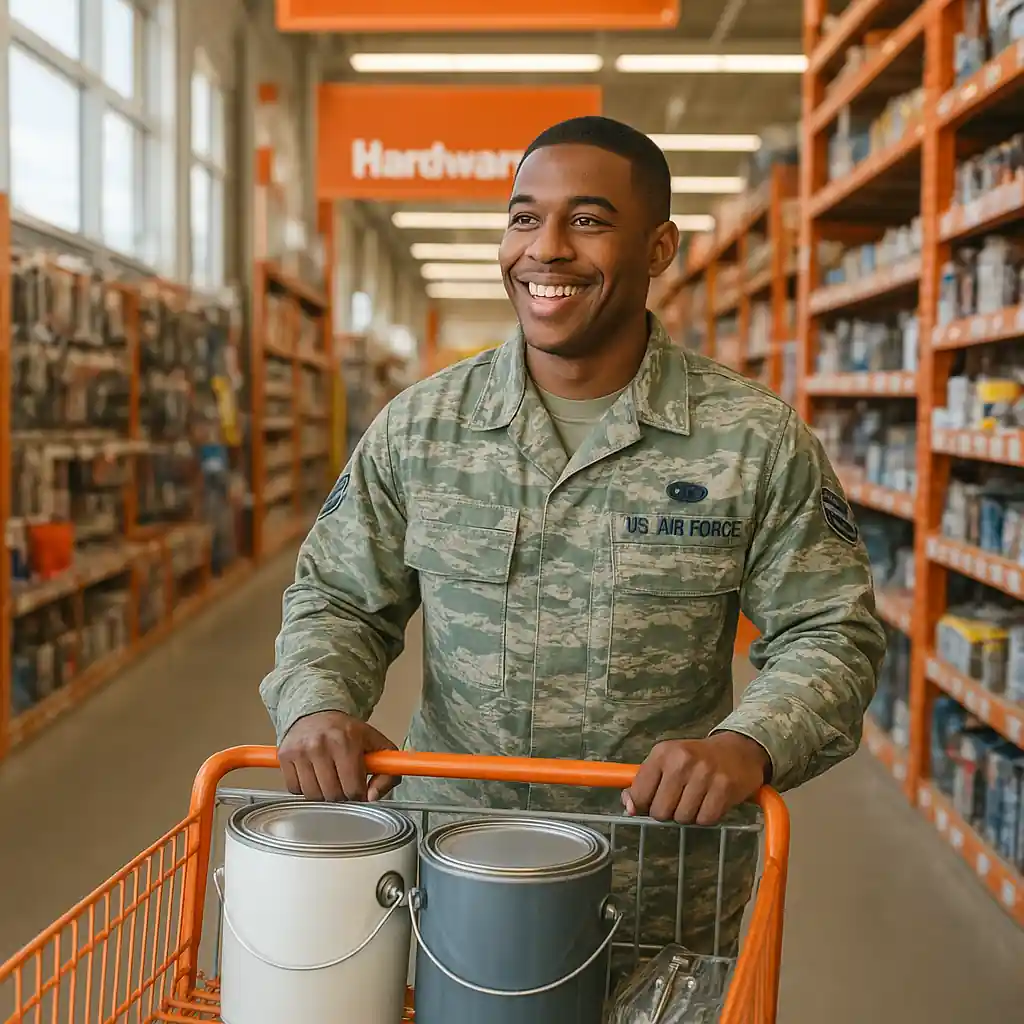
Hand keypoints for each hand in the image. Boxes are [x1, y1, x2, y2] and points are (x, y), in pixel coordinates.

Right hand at [278, 711, 400, 802]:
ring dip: (323, 793)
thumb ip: (388, 774)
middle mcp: (321, 745)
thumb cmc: (348, 733)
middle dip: (342, 795)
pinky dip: (305, 788)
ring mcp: (300, 751)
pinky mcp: (285, 756)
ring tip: (329, 778)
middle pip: (332, 795)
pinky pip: (295, 789)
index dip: (359, 794)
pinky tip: (313, 775)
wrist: (317, 713)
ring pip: (313, 795)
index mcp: (347, 741)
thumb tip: (373, 797)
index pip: (353, 788)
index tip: (359, 788)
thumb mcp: (377, 745)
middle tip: (344, 782)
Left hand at [623, 733, 769, 825]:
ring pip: (682, 818)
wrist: (738, 749)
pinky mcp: (724, 787)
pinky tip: (710, 802)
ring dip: (688, 816)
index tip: (652, 803)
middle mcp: (682, 761)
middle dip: (668, 813)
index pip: (640, 793)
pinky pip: (705, 820)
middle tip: (679, 800)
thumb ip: (645, 783)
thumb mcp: (667, 761)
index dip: (643, 805)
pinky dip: (706, 817)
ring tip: (696, 799)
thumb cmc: (697, 758)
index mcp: (662, 753)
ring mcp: (704, 774)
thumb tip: (629, 808)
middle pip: (660, 811)